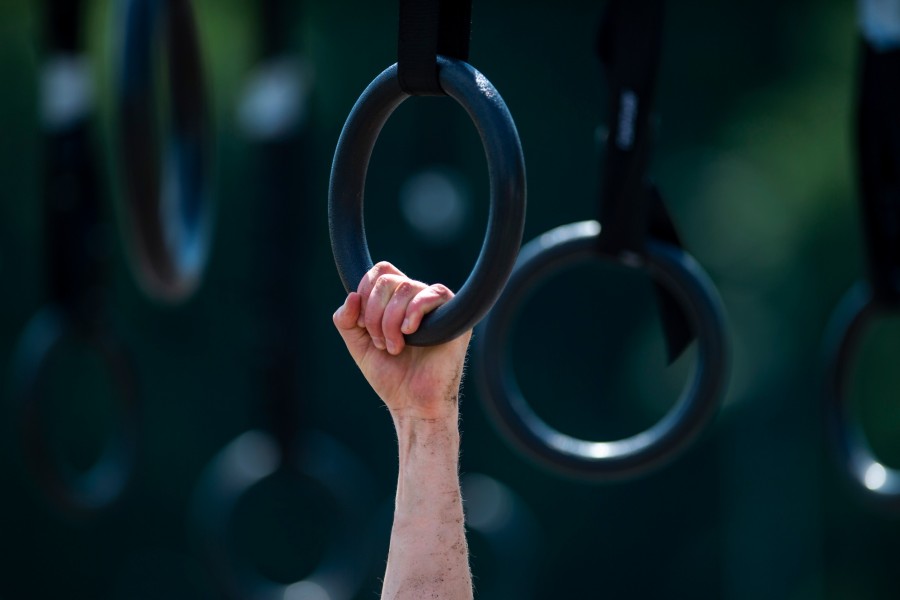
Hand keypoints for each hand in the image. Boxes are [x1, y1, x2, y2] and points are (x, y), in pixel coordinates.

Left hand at [333, 262, 471, 419]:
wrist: (413, 403)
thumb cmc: (391, 376)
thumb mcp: (358, 345)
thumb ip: (346, 320)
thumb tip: (352, 297)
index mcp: (396, 300)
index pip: (379, 273)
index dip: (364, 294)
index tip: (363, 325)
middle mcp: (417, 298)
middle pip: (388, 279)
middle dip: (374, 313)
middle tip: (380, 342)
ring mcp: (436, 306)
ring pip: (405, 287)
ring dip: (390, 321)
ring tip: (395, 347)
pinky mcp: (454, 316)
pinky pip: (433, 293)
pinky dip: (414, 313)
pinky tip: (410, 334)